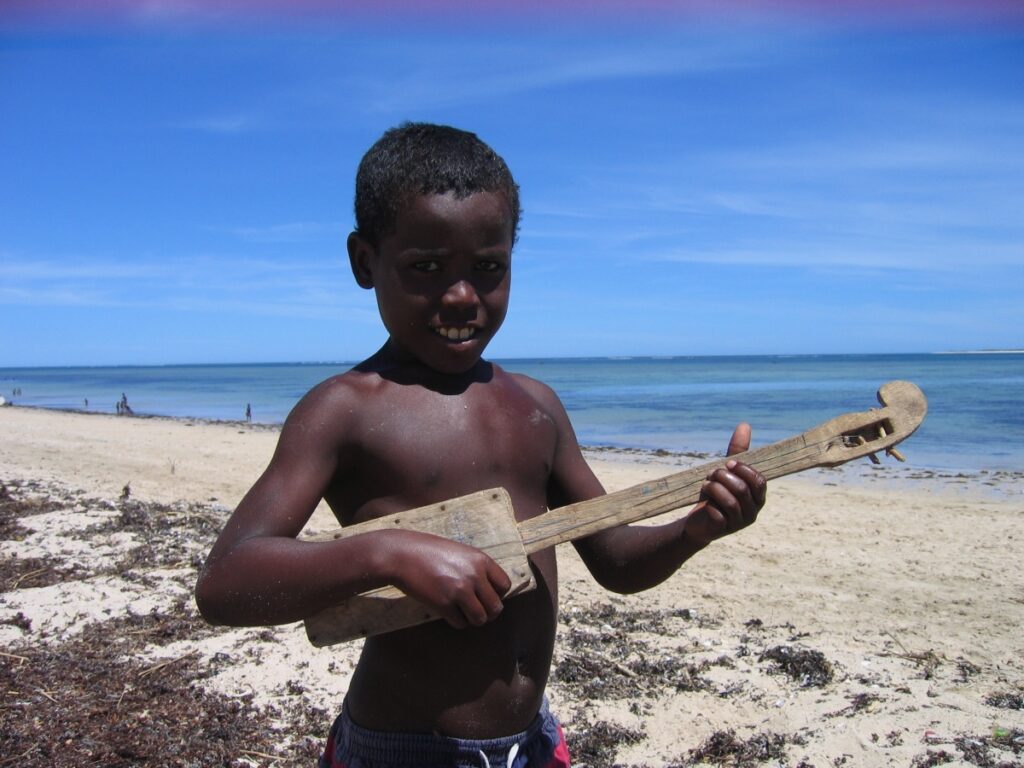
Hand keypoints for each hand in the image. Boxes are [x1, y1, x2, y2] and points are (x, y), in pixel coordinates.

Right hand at [388, 531, 512, 628]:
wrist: (402, 555)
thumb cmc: (430, 552)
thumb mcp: (460, 552)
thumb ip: (477, 569)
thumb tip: (490, 592)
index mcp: (481, 560)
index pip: (505, 586)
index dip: (497, 594)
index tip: (485, 596)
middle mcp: (474, 576)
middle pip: (496, 607)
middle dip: (487, 612)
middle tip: (475, 609)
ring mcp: (459, 590)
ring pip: (480, 619)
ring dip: (472, 619)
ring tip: (462, 611)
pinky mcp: (443, 604)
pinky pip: (460, 623)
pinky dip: (456, 621)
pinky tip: (447, 611)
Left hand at [684, 423, 766, 546]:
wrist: (698, 521)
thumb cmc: (715, 494)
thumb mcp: (726, 472)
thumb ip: (737, 452)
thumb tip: (745, 425)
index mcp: (757, 497)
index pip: (759, 481)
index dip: (744, 469)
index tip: (728, 463)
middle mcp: (752, 511)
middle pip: (743, 489)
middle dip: (725, 476)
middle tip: (712, 473)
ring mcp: (739, 523)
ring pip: (730, 500)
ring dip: (714, 487)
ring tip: (706, 484)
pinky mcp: (723, 530)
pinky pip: (718, 513)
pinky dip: (708, 502)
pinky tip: (703, 500)